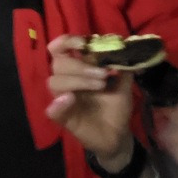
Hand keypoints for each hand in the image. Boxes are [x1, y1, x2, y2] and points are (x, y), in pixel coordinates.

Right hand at [46, 34, 135, 166]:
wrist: (119, 135)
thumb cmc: (116, 106)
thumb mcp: (124, 84)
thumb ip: (123, 65)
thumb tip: (125, 46)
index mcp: (78, 68)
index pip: (60, 48)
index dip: (67, 41)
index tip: (83, 44)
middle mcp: (67, 80)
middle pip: (58, 63)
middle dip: (81, 65)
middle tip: (104, 75)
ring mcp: (63, 99)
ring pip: (55, 81)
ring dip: (77, 80)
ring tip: (100, 86)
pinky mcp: (63, 118)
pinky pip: (51, 110)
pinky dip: (57, 104)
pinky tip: (69, 100)